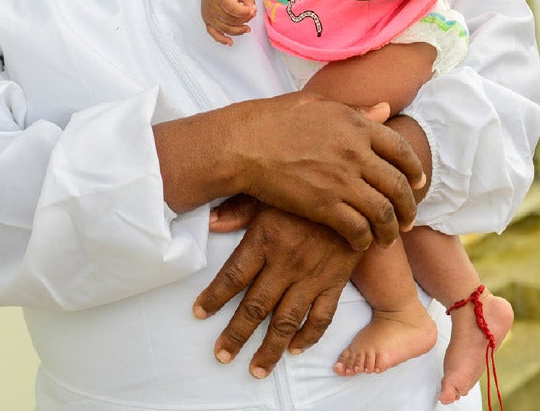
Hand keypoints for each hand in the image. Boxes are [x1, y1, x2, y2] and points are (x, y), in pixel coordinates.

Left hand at [194, 197, 361, 377]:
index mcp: (265, 238)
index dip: (214, 297)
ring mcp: (312, 275)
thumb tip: (210, 222)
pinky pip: (321, 317)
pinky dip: (309, 337)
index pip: (233, 276)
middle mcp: (286, 263)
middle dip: (236, 334)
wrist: (354, 189)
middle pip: (255, 307)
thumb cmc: (304, 186)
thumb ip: (239, 209)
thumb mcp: (268, 190)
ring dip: (270, 348)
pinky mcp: (335, 280)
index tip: (199, 313)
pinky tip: (296, 349)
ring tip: (256, 368)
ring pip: (287, 321)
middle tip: (222, 355)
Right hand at [199, 0, 256, 44]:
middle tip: (252, 15)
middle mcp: (211, 6)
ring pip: (224, 28)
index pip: (232, 8)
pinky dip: (222, 39)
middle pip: (229, 20)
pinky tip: (230, 42)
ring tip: (247, 28)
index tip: (253, 10)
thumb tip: (252, 11)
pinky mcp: (207, 21)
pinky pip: (213, 33)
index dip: (244, 12)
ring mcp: (208, 15)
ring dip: (238, 31)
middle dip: (244, 20)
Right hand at [233, 90, 423, 250]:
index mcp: (356, 125)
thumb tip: (385, 109)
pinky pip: (358, 229)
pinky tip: (360, 243)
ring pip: (383, 212)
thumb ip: (355, 111)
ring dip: (390, 230)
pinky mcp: (324, 205)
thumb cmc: (273, 119)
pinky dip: (364, 240)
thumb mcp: (318, 104)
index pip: (401, 151)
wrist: (244, 144)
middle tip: (408, 219)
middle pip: (398, 186)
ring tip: (388, 238)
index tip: (418, 183)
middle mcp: (356, 152)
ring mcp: (341, 180)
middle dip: (408, 207)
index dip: (415, 170)